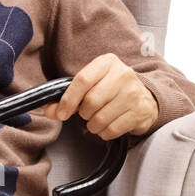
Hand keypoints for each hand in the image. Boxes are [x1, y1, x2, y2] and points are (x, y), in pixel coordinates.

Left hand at [43, 53, 157, 139]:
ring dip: (93, 125)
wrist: (144, 98)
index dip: (68, 100)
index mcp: (107, 62)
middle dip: (83, 113)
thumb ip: (67, 98)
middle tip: (87, 113)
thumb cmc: (110, 90)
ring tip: (98, 120)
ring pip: (100, 118)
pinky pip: (112, 129)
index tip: (61, 113)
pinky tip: (109, 125)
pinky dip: (104, 133)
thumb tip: (50, 111)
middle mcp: (123, 74)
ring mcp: (134, 92)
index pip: (82, 80)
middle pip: (91, 101)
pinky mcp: (140, 110)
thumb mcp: (90, 86)